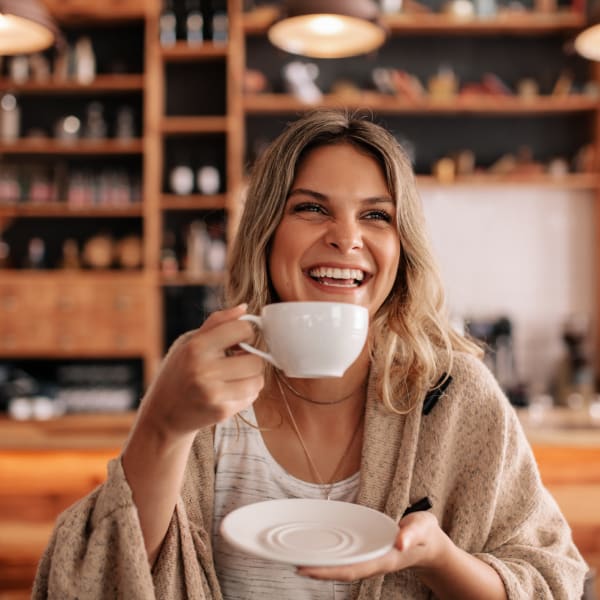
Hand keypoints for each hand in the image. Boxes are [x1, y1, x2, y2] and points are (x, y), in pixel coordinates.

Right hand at [138, 303, 264, 438]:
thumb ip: (217, 323)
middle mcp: (204, 370)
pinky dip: (246, 393)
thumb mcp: (189, 342)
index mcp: (196, 347)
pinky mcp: (221, 412)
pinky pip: (252, 397)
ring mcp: (214, 393)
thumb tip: (244, 307)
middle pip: (255, 359)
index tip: (239, 340)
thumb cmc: (178, 373)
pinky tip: (229, 392)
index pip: (242, 329)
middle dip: (250, 359)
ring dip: (251, 378)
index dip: (246, 332)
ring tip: (235, 377)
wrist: (162, 414)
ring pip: (258, 380)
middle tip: (238, 361)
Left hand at [296, 511, 444, 581]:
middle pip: (341, 571)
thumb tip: (399, 541)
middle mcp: (374, 563)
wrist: (430, 545)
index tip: (306, 569)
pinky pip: (347, 559)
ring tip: (299, 558)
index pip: (351, 569)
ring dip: (322, 565)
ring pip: (342, 567)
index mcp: (384, 560)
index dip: (327, 571)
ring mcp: (371, 560)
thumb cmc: (425, 534)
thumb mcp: (422, 527)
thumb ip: (412, 533)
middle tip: (293, 563)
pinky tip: (319, 551)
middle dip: (318, 570)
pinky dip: (331, 557)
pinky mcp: (369, 554)